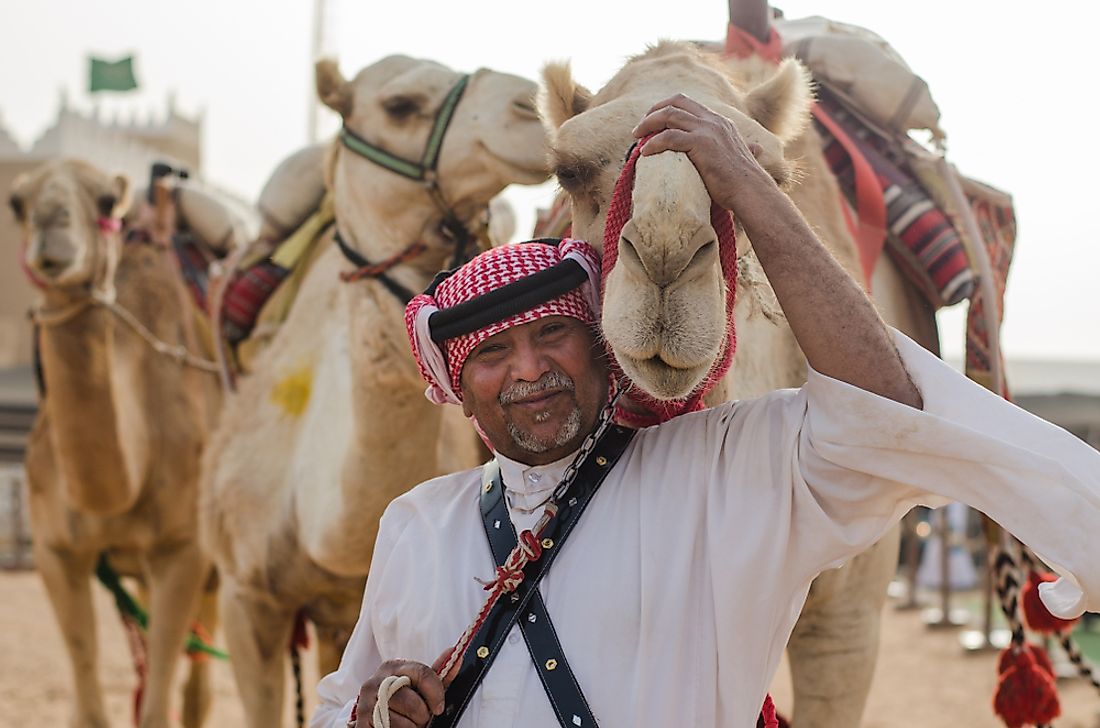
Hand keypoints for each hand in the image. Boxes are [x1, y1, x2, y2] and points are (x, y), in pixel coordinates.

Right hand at [355, 660, 444, 727]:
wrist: (373, 713)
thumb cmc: (402, 697)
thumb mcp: (418, 684)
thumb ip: (438, 673)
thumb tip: (456, 653)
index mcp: (393, 667)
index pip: (422, 674)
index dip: (436, 693)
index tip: (439, 707)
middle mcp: (376, 681)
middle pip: (413, 703)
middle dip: (422, 715)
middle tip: (420, 717)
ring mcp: (366, 702)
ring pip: (402, 722)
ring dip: (411, 727)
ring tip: (408, 723)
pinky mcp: (362, 722)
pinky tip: (397, 727)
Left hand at [632, 94, 771, 212]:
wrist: (751, 192)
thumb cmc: (744, 182)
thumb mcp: (743, 157)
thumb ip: (745, 148)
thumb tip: (756, 149)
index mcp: (720, 122)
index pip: (688, 104)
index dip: (667, 109)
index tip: (652, 122)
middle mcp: (713, 121)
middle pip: (676, 102)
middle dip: (654, 111)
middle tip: (640, 128)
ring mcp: (707, 130)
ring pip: (669, 115)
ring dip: (648, 123)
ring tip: (636, 137)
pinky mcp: (700, 143)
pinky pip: (669, 137)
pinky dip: (654, 143)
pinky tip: (645, 153)